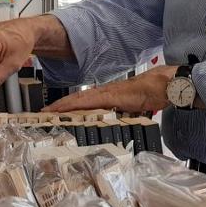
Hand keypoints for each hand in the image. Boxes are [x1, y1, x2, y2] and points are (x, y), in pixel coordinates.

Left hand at [42, 65, 176, 113]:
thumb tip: (121, 122)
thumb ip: (125, 113)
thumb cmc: (152, 94)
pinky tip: (65, 109)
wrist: (163, 84)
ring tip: (47, 112)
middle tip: (42, 112)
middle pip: (76, 99)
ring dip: (62, 106)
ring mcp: (106, 93)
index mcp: (108, 95)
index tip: (54, 111)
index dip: (68, 105)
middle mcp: (104, 92)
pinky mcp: (110, 96)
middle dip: (59, 106)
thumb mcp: (135, 108)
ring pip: (78, 99)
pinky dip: (74, 105)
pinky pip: (88, 101)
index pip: (84, 100)